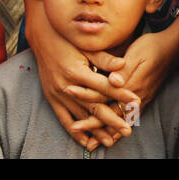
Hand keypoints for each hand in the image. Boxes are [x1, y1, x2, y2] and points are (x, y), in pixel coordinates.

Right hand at [25, 14, 137, 149]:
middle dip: (112, 120)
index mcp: (77, 71)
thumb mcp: (86, 46)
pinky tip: (86, 141)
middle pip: (93, 106)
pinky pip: (64, 119)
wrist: (43, 38)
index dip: (120, 94)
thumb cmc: (69, 40)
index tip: (135, 102)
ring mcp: (58, 94)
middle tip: (128, 130)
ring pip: (80, 116)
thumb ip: (104, 58)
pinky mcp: (51, 98)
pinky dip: (75, 131)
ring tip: (110, 140)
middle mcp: (67, 86)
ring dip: (95, 130)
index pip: (104, 86)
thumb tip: (123, 64)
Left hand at [65, 26, 178, 139]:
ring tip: (91, 143)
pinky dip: (118, 130)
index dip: (85, 95)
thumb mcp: (137, 54)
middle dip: (91, 122)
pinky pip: (129, 119)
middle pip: (110, 112)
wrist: (172, 48)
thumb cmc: (152, 47)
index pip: (103, 93)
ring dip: (104, 131)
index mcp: (129, 84)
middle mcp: (135, 96)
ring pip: (120, 120)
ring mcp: (140, 100)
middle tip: (74, 129)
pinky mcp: (143, 100)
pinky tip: (112, 137)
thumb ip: (124, 70)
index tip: (70, 95)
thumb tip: (112, 81)